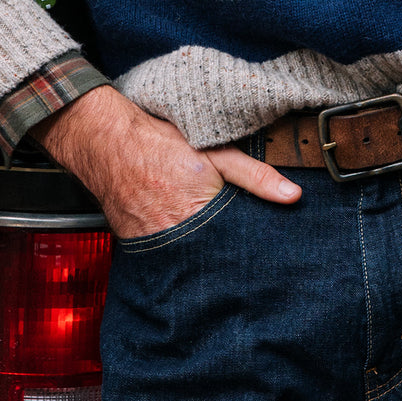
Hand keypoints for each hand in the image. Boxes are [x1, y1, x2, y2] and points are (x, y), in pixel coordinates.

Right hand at [32, 85, 300, 238]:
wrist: (108, 142)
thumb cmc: (162, 142)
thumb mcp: (216, 152)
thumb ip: (255, 176)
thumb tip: (293, 196)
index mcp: (201, 212)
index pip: (237, 244)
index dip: (250, 244)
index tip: (264, 246)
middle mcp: (176, 236)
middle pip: (214, 256)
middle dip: (227, 253)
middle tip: (237, 243)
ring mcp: (154, 244)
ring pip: (189, 259)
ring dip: (202, 253)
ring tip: (208, 237)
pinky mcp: (137, 246)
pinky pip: (165, 255)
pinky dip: (177, 249)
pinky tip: (182, 234)